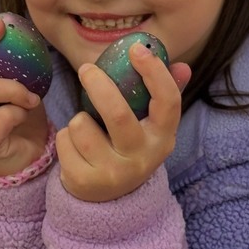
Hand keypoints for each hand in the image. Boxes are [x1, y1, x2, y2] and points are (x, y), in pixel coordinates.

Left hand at [57, 43, 190, 202]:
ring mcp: (113, 173)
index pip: (168, 103)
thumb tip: (183, 66)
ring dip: (79, 119)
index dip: (155, 73)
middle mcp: (141, 158)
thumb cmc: (128, 147)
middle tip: (86, 69)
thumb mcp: (149, 127)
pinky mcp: (85, 181)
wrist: (107, 199)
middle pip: (117, 114)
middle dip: (98, 85)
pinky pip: (65, 139)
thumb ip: (164, 96)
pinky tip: (77, 149)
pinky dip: (66, 137)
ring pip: (82, 125)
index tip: (137, 49)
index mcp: (162, 138)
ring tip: (88, 129)